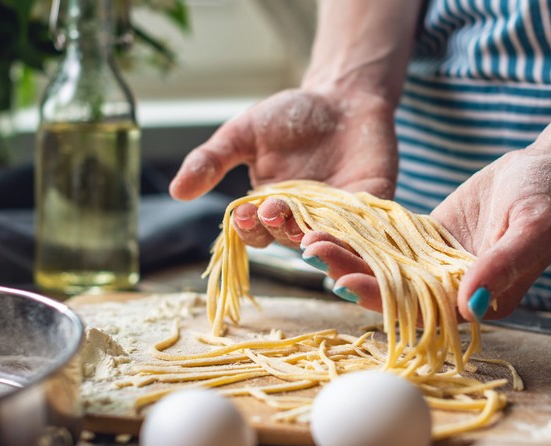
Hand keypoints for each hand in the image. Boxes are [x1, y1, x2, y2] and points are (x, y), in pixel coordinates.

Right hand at [169, 88, 398, 247]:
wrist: (342, 96)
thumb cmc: (289, 116)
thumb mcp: (244, 133)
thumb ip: (212, 160)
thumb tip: (176, 190)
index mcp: (269, 211)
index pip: (256, 233)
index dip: (250, 228)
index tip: (245, 212)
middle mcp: (303, 223)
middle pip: (290, 240)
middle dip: (282, 229)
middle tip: (276, 211)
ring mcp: (340, 218)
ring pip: (329, 243)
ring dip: (320, 244)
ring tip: (312, 236)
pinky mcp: (374, 207)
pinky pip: (368, 230)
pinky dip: (360, 235)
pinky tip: (351, 231)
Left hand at [302, 149, 550, 321]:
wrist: (548, 170)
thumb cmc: (548, 199)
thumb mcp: (534, 227)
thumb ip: (505, 264)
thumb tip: (471, 305)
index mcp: (480, 301)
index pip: (422, 311)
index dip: (382, 300)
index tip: (345, 283)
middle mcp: (452, 291)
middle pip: (393, 292)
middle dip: (351, 275)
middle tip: (313, 254)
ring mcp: (435, 266)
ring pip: (385, 268)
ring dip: (348, 256)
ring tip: (311, 239)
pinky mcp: (425, 242)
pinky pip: (388, 243)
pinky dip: (360, 236)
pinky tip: (330, 225)